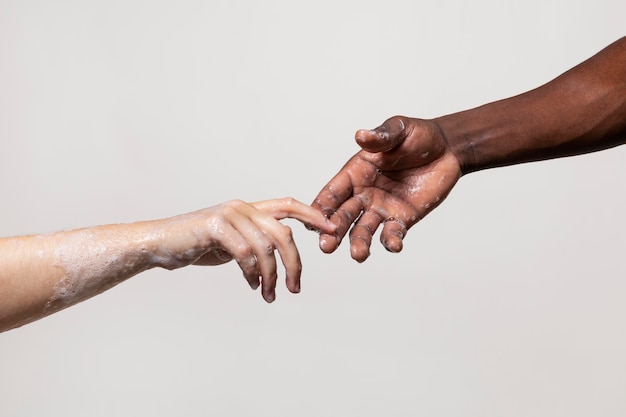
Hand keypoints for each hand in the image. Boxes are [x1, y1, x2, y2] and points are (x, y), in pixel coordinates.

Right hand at [163, 198, 334, 302]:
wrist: (159, 243)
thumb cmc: (196, 243)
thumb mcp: (232, 242)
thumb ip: (254, 243)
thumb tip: (276, 257)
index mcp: (250, 208)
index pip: (288, 205)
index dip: (312, 215)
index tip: (332, 229)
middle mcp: (242, 207)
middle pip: (283, 233)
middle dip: (294, 263)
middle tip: (296, 288)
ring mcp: (228, 214)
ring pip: (266, 247)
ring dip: (271, 276)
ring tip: (270, 295)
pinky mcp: (215, 227)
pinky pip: (245, 253)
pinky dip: (252, 273)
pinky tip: (252, 285)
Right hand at [312, 116, 461, 261]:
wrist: (448, 149)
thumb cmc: (418, 136)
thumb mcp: (398, 130)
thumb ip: (380, 137)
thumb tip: (361, 135)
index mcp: (355, 173)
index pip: (333, 192)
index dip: (322, 206)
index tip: (312, 221)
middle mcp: (364, 194)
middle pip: (343, 216)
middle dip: (333, 231)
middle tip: (326, 246)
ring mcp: (382, 208)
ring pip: (364, 230)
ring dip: (359, 243)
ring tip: (358, 255)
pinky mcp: (402, 218)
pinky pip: (393, 233)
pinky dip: (391, 241)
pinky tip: (394, 245)